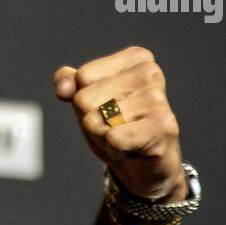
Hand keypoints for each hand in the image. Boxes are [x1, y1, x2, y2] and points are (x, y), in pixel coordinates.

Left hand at [53, 46, 185, 200]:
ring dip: (103, 137)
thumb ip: (70, 83)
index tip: (108, 107)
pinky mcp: (162, 127)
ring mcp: (158, 100)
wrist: (144, 165)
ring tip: (126, 137)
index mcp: (136, 59)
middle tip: (117, 127)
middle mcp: (150, 73)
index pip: (83, 76)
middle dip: (92, 120)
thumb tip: (63, 88)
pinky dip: (115, 150)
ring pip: (96, 120)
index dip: (85, 99)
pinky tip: (133, 149)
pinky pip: (113, 139)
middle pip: (85, 99)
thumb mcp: (87, 100)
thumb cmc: (116, 126)